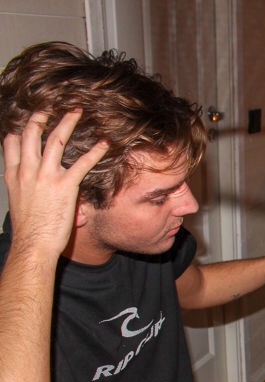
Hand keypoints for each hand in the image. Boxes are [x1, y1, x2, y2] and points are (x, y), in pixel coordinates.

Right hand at [2, 110, 107, 257]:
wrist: (32, 244)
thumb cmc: (29, 229)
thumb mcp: (18, 202)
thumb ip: (23, 187)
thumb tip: (29, 185)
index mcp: (13, 175)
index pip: (11, 143)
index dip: (18, 130)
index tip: (26, 121)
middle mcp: (27, 171)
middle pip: (31, 135)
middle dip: (40, 117)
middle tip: (49, 106)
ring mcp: (45, 176)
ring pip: (55, 140)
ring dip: (67, 122)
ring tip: (77, 111)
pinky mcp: (65, 186)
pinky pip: (82, 163)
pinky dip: (95, 151)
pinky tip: (105, 143)